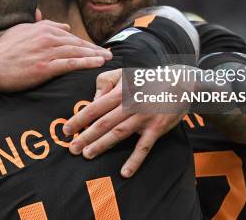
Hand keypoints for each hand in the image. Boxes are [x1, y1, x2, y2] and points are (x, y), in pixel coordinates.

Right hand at [0, 20, 111, 95]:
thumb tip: (62, 25)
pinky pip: (71, 63)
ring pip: (77, 52)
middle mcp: (47, 37)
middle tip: (109, 53)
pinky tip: (97, 64)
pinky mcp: (45, 67)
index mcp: (42, 28)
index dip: (84, 42)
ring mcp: (47, 52)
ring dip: (95, 55)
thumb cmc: (3, 50)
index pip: (69, 35)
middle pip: (77, 43)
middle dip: (95, 48)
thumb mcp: (22, 31)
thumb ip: (42, 25)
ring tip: (108, 59)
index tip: (96, 47)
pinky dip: (86, 63)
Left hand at [63, 68, 191, 177]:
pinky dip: (135, 160)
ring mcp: (143, 118)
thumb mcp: (123, 73)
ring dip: (102, 145)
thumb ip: (104, 83)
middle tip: (72, 148)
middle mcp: (130, 105)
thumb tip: (92, 100)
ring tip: (87, 155)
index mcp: (120, 92)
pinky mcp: (156, 129)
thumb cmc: (144, 80)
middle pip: (104, 122)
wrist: (178, 83)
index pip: (95, 107)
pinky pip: (144, 147)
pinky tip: (124, 172)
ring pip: (119, 133)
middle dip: (86, 136)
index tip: (66, 130)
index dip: (79, 119)